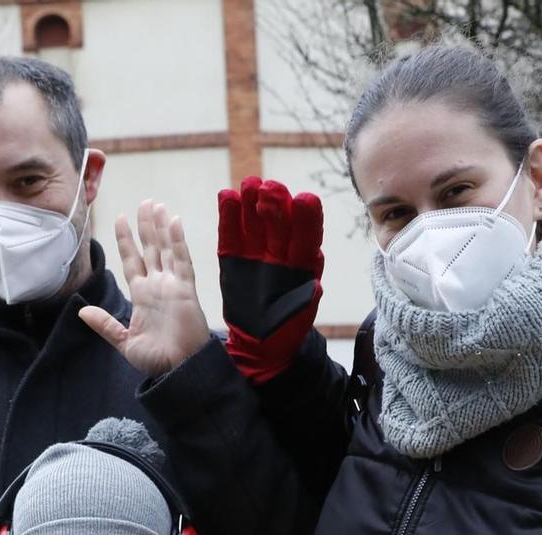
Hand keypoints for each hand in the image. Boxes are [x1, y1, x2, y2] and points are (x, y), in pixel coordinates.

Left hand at [80, 199, 211, 376]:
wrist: (177, 371)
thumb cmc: (155, 360)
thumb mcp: (124, 342)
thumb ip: (105, 324)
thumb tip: (81, 310)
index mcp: (141, 295)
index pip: (132, 260)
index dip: (126, 239)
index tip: (120, 218)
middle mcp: (157, 286)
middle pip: (150, 248)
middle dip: (146, 225)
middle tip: (145, 202)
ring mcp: (173, 285)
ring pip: (166, 249)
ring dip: (161, 227)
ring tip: (156, 205)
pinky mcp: (186, 289)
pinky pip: (182, 260)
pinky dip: (178, 241)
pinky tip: (174, 222)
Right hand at [216, 177, 323, 383]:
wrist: (259, 343)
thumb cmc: (285, 328)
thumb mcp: (299, 318)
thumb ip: (305, 301)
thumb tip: (315, 285)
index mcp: (303, 264)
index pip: (307, 236)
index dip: (307, 218)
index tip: (305, 200)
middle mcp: (281, 253)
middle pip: (280, 223)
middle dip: (276, 203)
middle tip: (270, 187)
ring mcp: (256, 252)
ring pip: (255, 222)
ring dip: (251, 202)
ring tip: (248, 185)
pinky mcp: (233, 257)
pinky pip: (231, 234)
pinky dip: (229, 216)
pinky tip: (226, 196)